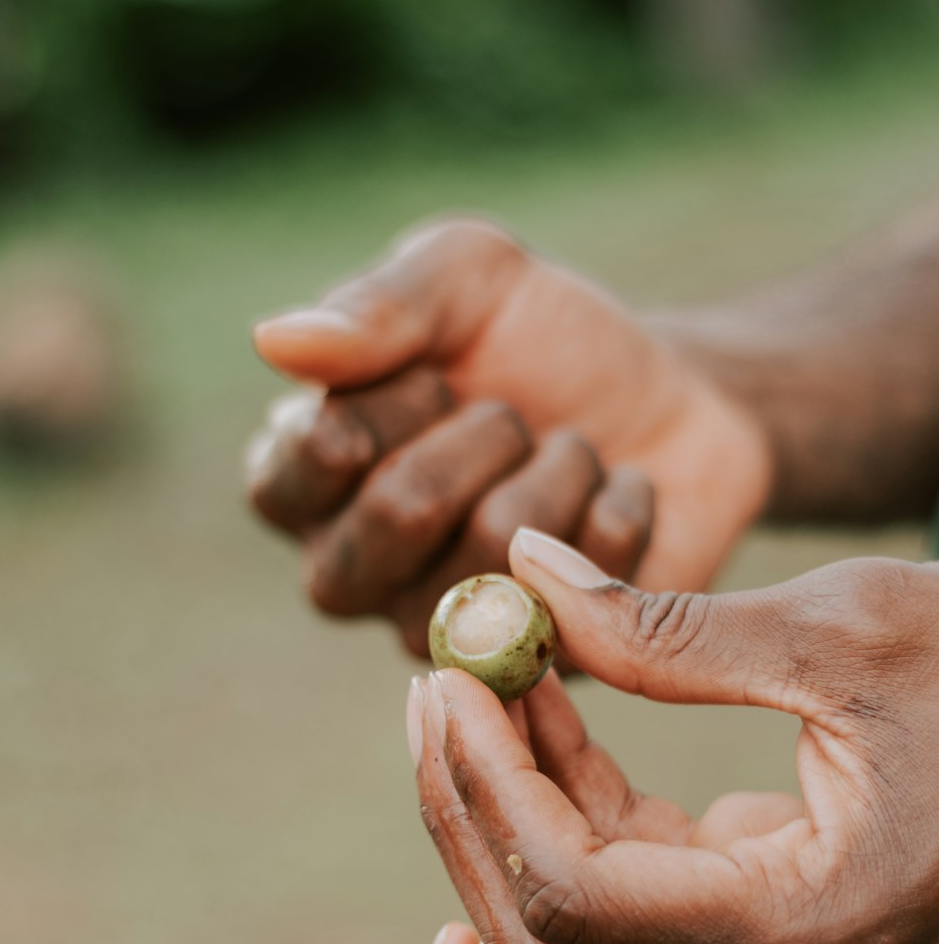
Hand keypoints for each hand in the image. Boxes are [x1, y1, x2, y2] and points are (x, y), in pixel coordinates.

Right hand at [248, 218, 770, 646]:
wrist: (669, 399)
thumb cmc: (538, 338)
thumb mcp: (463, 278)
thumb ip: (376, 305)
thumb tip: (274, 341)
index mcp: (297, 482)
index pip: (319, 453)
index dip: (402, 396)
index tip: (440, 375)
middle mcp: (347, 573)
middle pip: (399, 510)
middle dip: (487, 430)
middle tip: (513, 416)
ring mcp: (437, 633)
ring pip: (496, 546)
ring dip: (559, 467)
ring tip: (566, 454)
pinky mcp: (533, 664)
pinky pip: (583, 582)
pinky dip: (617, 510)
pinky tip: (610, 501)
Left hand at [406, 532, 938, 943]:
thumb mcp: (852, 630)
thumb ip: (671, 627)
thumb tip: (519, 570)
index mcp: (809, 929)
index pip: (576, 898)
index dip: (489, 790)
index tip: (448, 679)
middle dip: (473, 813)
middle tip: (435, 686)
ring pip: (576, 933)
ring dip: (512, 810)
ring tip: (485, 679)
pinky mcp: (768, 940)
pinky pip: (628, 895)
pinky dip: (572, 809)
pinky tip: (551, 712)